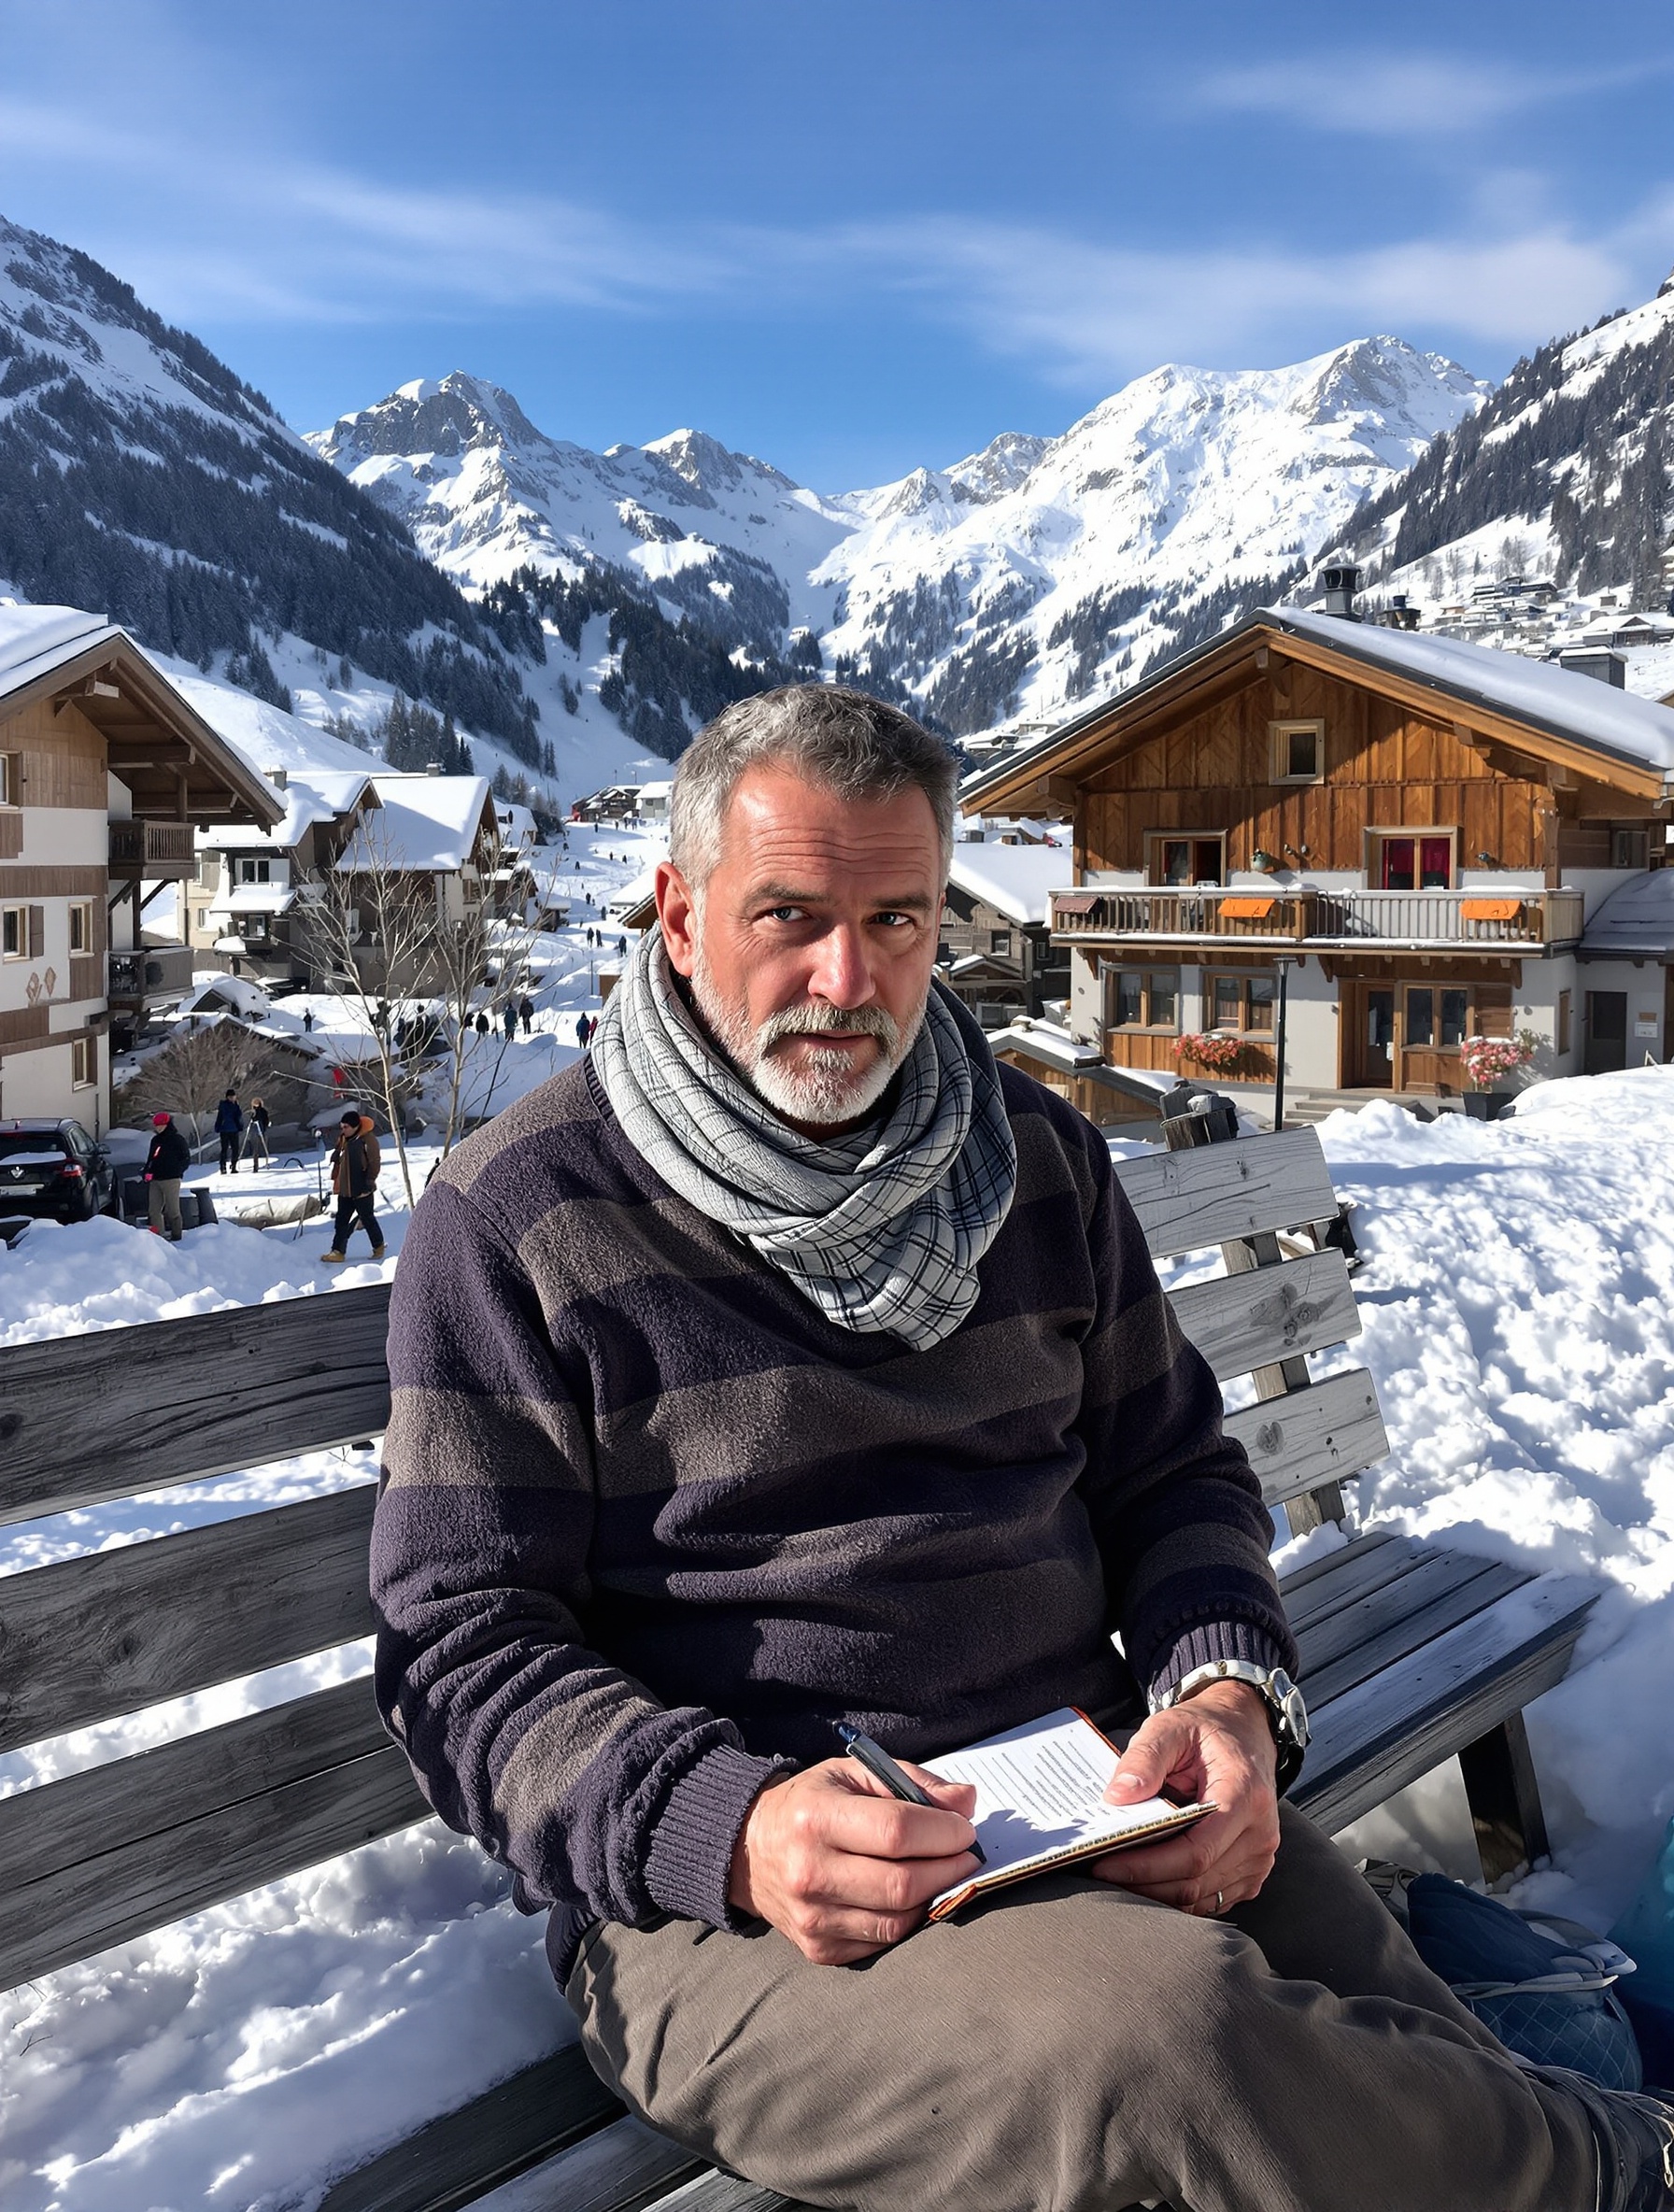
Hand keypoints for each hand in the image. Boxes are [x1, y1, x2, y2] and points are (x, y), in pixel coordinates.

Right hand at [729, 1757, 980, 1965]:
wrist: (748, 1851)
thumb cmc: (810, 1804)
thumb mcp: (852, 1773)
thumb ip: (912, 1782)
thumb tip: (966, 1802)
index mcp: (816, 1817)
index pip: (898, 1832)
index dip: (944, 1832)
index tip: (964, 1828)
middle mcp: (810, 1872)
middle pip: (903, 1883)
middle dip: (949, 1868)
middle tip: (965, 1854)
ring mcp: (811, 1918)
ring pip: (898, 1921)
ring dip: (933, 1897)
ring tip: (940, 1873)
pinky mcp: (818, 1949)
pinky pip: (882, 1943)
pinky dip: (906, 1920)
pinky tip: (908, 1897)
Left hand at [1091, 1681, 1279, 1915]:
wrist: (1244, 1733)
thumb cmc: (1206, 1730)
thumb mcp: (1171, 1726)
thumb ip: (1144, 1758)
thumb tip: (1117, 1798)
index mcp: (1244, 1794)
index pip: (1195, 1851)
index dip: (1147, 1865)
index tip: (1104, 1864)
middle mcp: (1260, 1834)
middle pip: (1195, 1882)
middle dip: (1143, 1882)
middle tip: (1099, 1872)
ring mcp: (1260, 1858)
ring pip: (1201, 1898)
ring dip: (1156, 1893)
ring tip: (1118, 1875)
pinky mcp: (1252, 1873)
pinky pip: (1210, 1900)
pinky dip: (1176, 1894)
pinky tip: (1147, 1877)